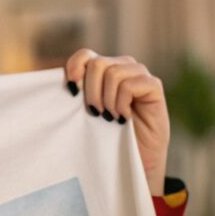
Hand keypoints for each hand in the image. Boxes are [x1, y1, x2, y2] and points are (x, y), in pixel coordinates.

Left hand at [65, 49, 169, 195]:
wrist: (135, 160)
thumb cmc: (108, 138)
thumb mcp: (86, 113)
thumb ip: (78, 94)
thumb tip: (60, 82)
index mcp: (103, 71)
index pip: (85, 55)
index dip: (75, 67)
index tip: (72, 90)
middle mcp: (122, 67)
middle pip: (97, 63)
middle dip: (91, 91)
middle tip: (95, 113)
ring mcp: (139, 75)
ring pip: (113, 73)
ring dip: (107, 100)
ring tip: (111, 118)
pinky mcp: (154, 86)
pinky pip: (130, 85)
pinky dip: (122, 103)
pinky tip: (124, 118)